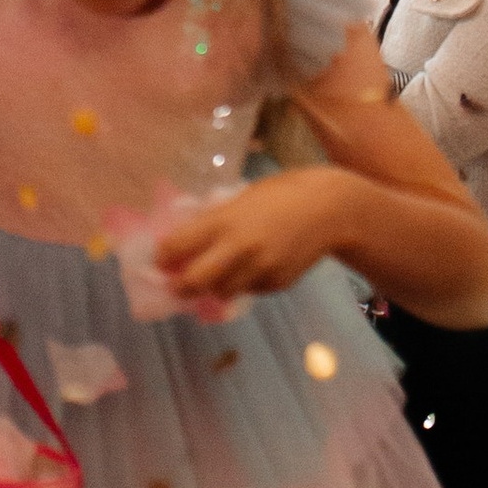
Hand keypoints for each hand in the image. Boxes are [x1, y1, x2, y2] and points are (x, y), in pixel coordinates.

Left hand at [154, 171, 348, 304]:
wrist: (328, 210)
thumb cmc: (280, 195)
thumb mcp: (239, 200)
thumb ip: (214, 221)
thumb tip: (184, 242)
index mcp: (223, 220)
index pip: (176, 245)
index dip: (162, 256)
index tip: (159, 260)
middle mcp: (238, 248)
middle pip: (193, 281)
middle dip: (179, 287)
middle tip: (175, 285)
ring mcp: (259, 270)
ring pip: (221, 293)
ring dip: (213, 288)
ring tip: (214, 277)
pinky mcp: (277, 284)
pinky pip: (249, 291)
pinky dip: (244, 284)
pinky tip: (251, 269)